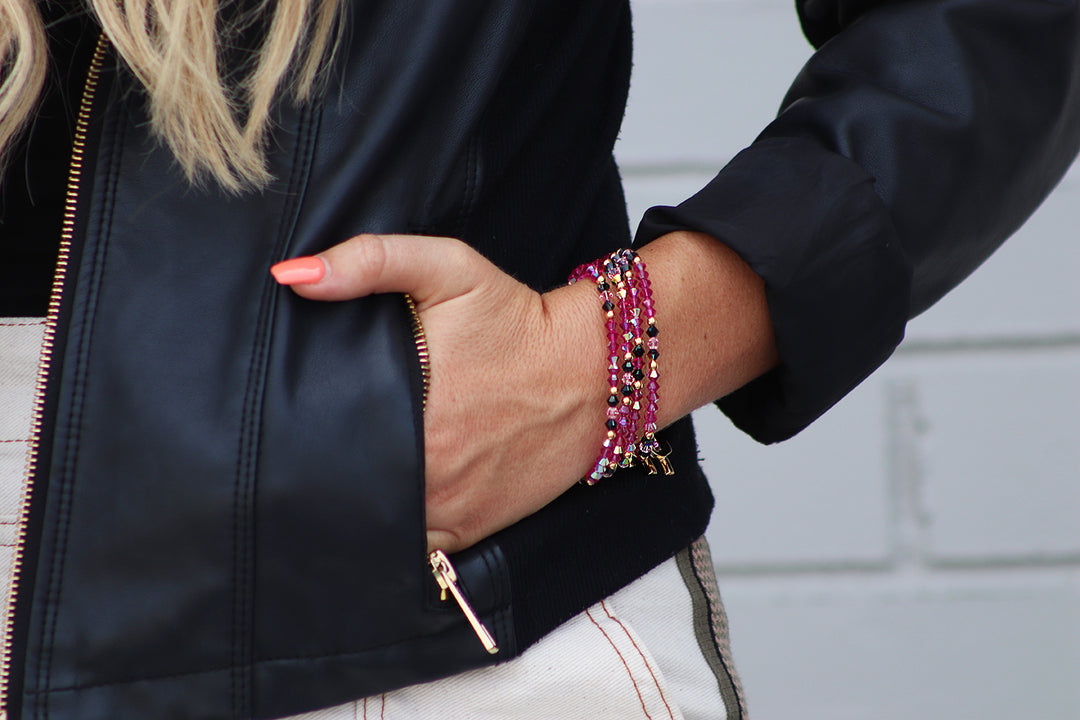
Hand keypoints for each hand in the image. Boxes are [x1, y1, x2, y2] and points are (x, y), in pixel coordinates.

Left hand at [273, 234, 607, 552]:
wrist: (591, 373)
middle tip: (288, 457)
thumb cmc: (515, 320)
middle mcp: (426, 469)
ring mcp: (447, 508)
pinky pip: (411, 553)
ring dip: (346, 510)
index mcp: (407, 409)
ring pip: (369, 525)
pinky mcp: (468, 529)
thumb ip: (371, 262)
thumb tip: (292, 276)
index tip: (277, 424)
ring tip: (323, 487)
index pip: (318, 438)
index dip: (290, 436)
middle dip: (310, 474)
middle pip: (338, 486)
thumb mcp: (449, 269)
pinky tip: (373, 516)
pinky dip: (388, 540)